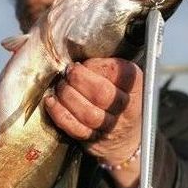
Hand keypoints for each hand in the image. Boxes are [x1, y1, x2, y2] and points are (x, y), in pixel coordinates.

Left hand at [44, 58, 142, 187]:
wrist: (124, 137)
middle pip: (102, 94)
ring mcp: (111, 126)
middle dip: (79, 79)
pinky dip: (60, 113)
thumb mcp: (122, 79)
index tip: (84, 63)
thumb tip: (73, 48)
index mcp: (136, 86)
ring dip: (67, 96)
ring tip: (61, 86)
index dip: (97, 66)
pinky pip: (74, 128)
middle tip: (68, 72)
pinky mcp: (94, 139)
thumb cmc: (118, 98)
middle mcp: (126, 108)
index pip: (120, 73)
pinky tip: (51, 102)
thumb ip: (105, 66)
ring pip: (87, 113)